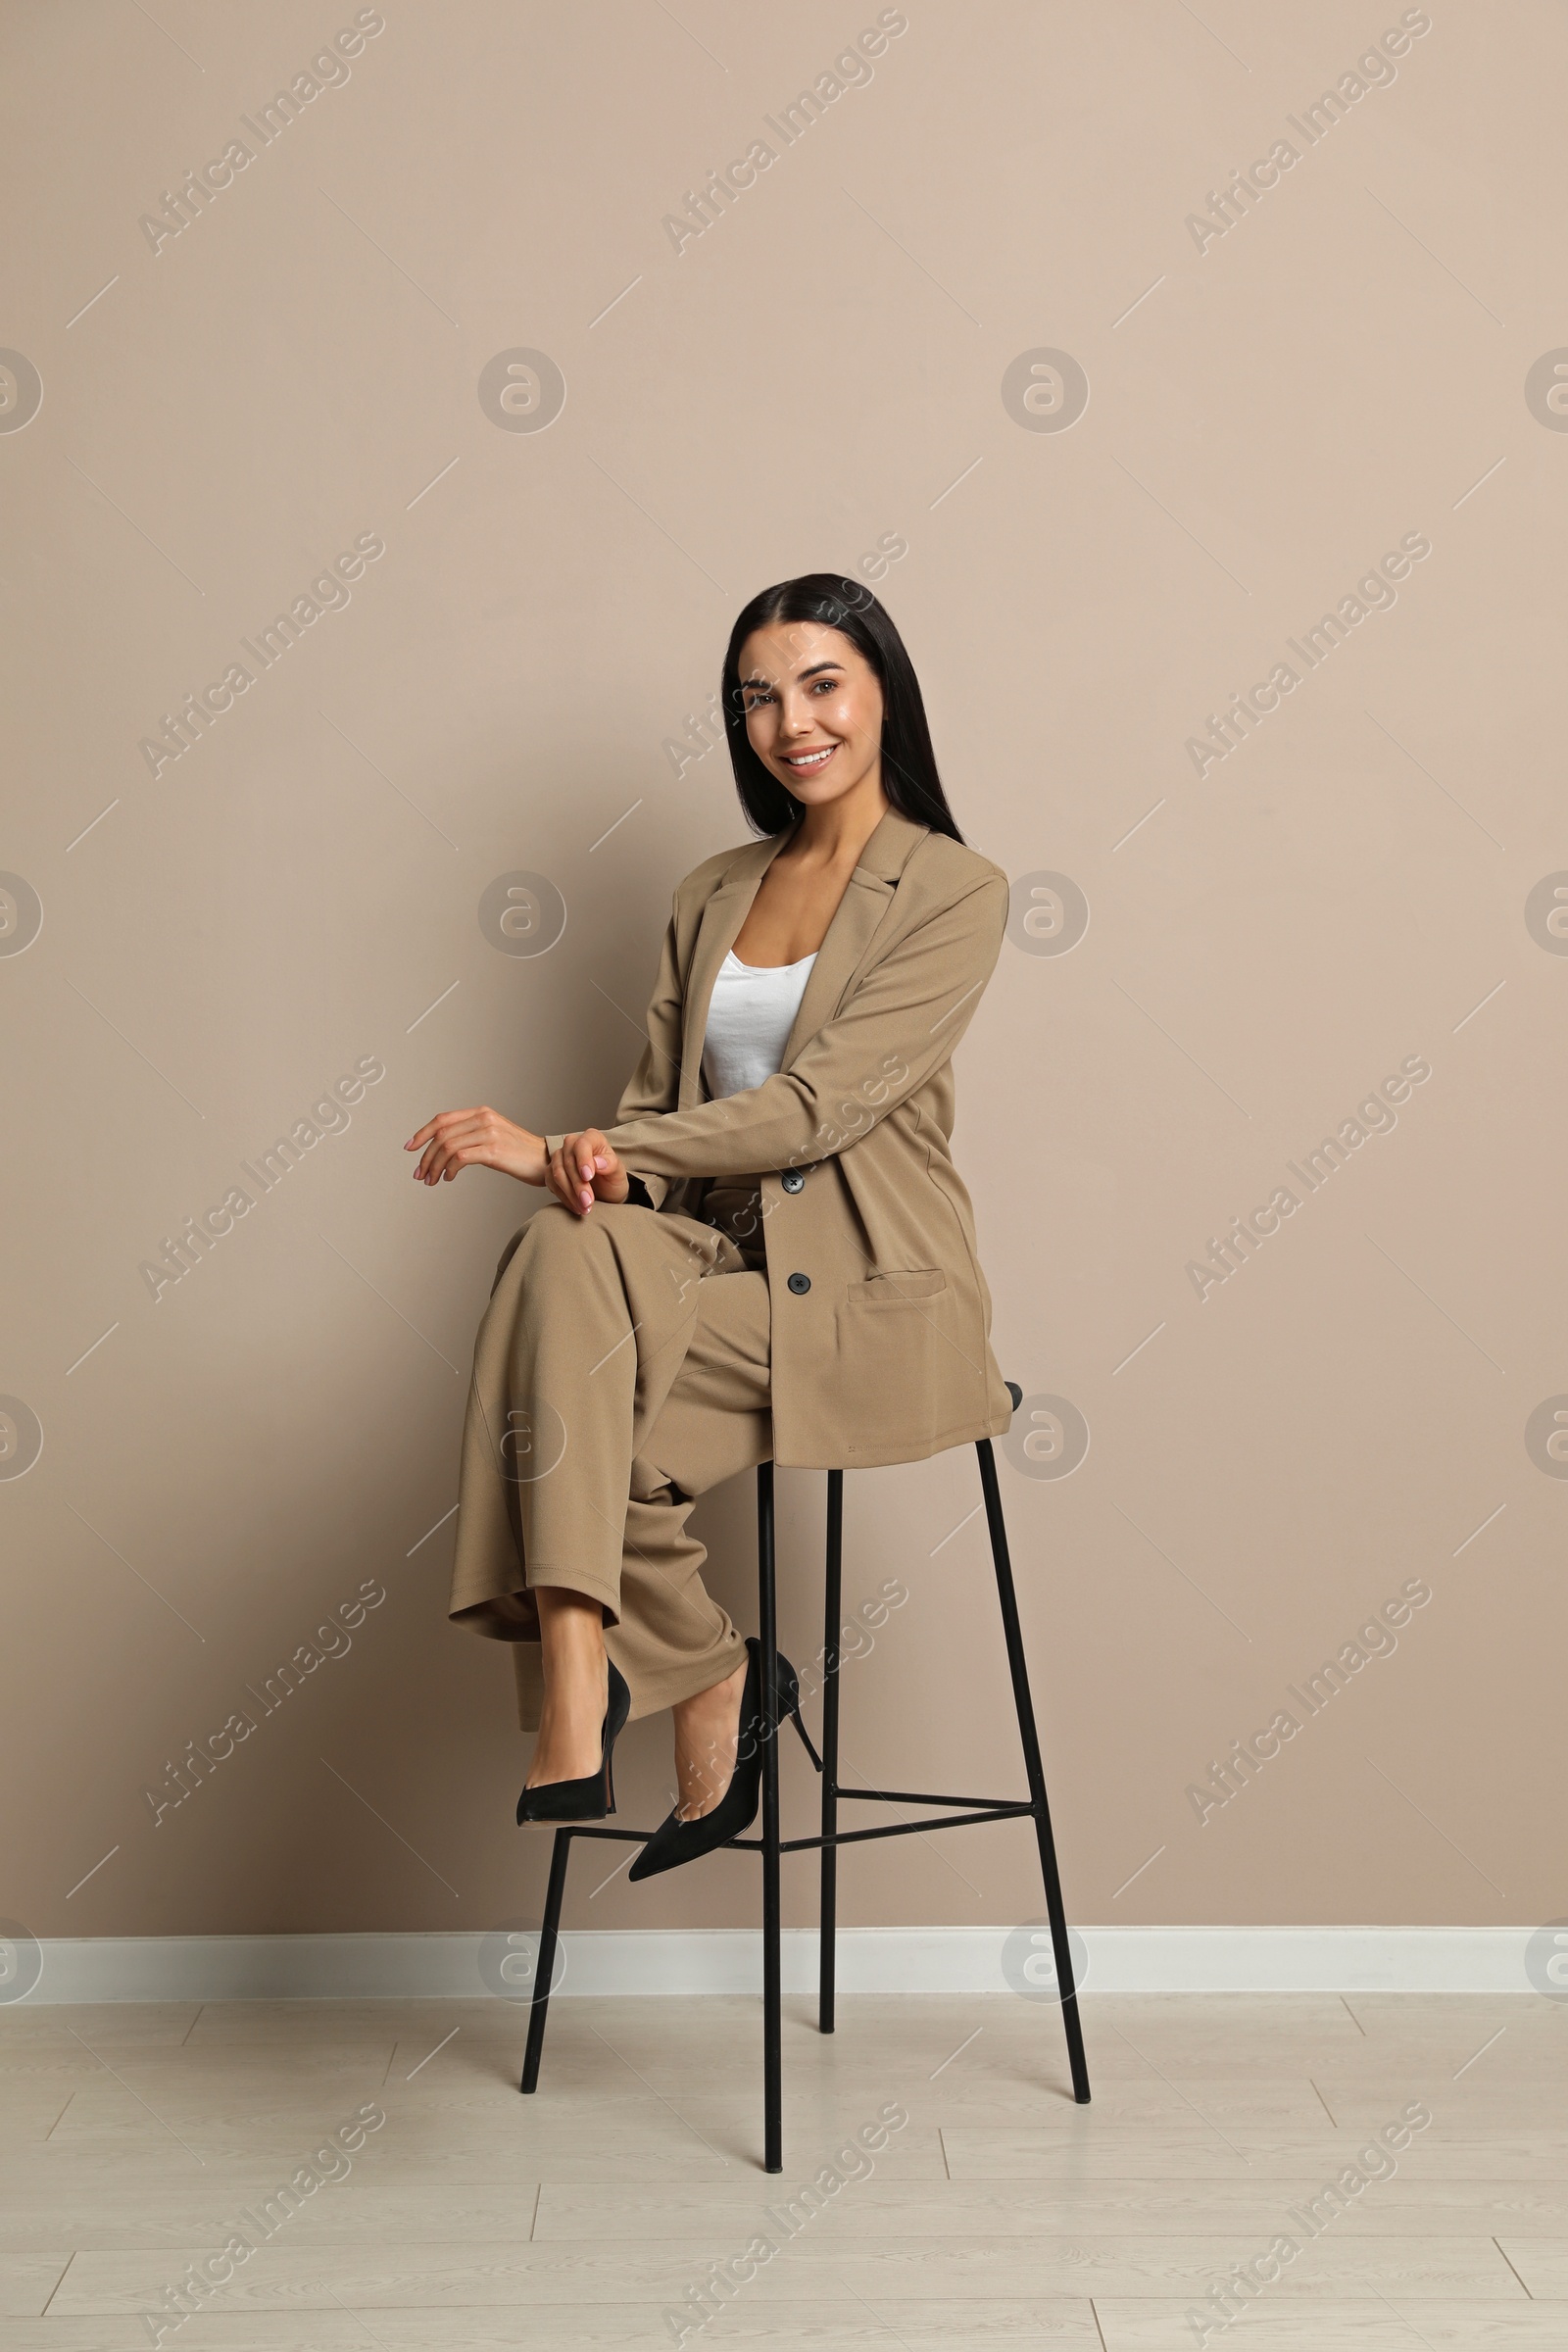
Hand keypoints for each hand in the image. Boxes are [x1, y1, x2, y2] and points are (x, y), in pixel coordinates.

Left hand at [405, 1107, 547, 1187]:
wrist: (547, 1160)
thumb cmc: (520, 1153)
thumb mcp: (493, 1136)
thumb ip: (471, 1135)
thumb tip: (443, 1148)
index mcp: (482, 1112)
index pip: (442, 1119)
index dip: (422, 1133)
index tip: (410, 1148)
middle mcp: (484, 1118)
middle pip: (442, 1134)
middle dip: (426, 1156)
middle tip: (420, 1173)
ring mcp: (490, 1133)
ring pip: (448, 1147)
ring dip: (434, 1166)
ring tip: (432, 1180)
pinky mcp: (494, 1150)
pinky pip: (460, 1157)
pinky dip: (449, 1169)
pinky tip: (448, 1177)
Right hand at [547, 1127, 628, 1215]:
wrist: (605, 1193)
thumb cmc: (612, 1179)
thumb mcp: (618, 1173)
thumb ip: (611, 1164)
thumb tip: (598, 1162)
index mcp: (591, 1138)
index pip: (582, 1145)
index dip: (583, 1160)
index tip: (588, 1177)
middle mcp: (573, 1144)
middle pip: (569, 1162)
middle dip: (578, 1185)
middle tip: (588, 1201)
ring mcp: (560, 1157)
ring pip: (557, 1174)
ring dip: (570, 1194)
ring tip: (584, 1208)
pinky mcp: (551, 1172)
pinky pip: (552, 1184)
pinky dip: (564, 1198)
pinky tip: (576, 1207)